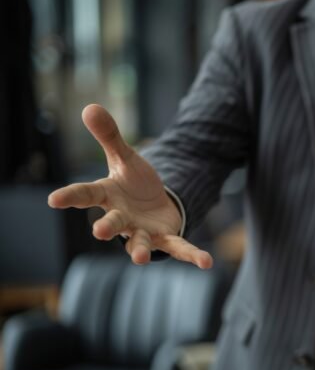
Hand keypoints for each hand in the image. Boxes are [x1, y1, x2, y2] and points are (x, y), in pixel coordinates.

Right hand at [48, 105, 212, 268]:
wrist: (153, 203)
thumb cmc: (132, 183)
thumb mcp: (124, 158)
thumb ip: (109, 137)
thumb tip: (90, 106)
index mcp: (108, 196)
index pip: (86, 195)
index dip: (70, 196)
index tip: (54, 200)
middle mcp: (121, 217)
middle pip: (112, 223)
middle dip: (107, 227)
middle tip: (100, 232)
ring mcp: (142, 231)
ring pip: (138, 242)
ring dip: (138, 250)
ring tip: (138, 258)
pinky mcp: (164, 237)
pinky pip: (178, 247)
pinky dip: (192, 255)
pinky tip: (206, 262)